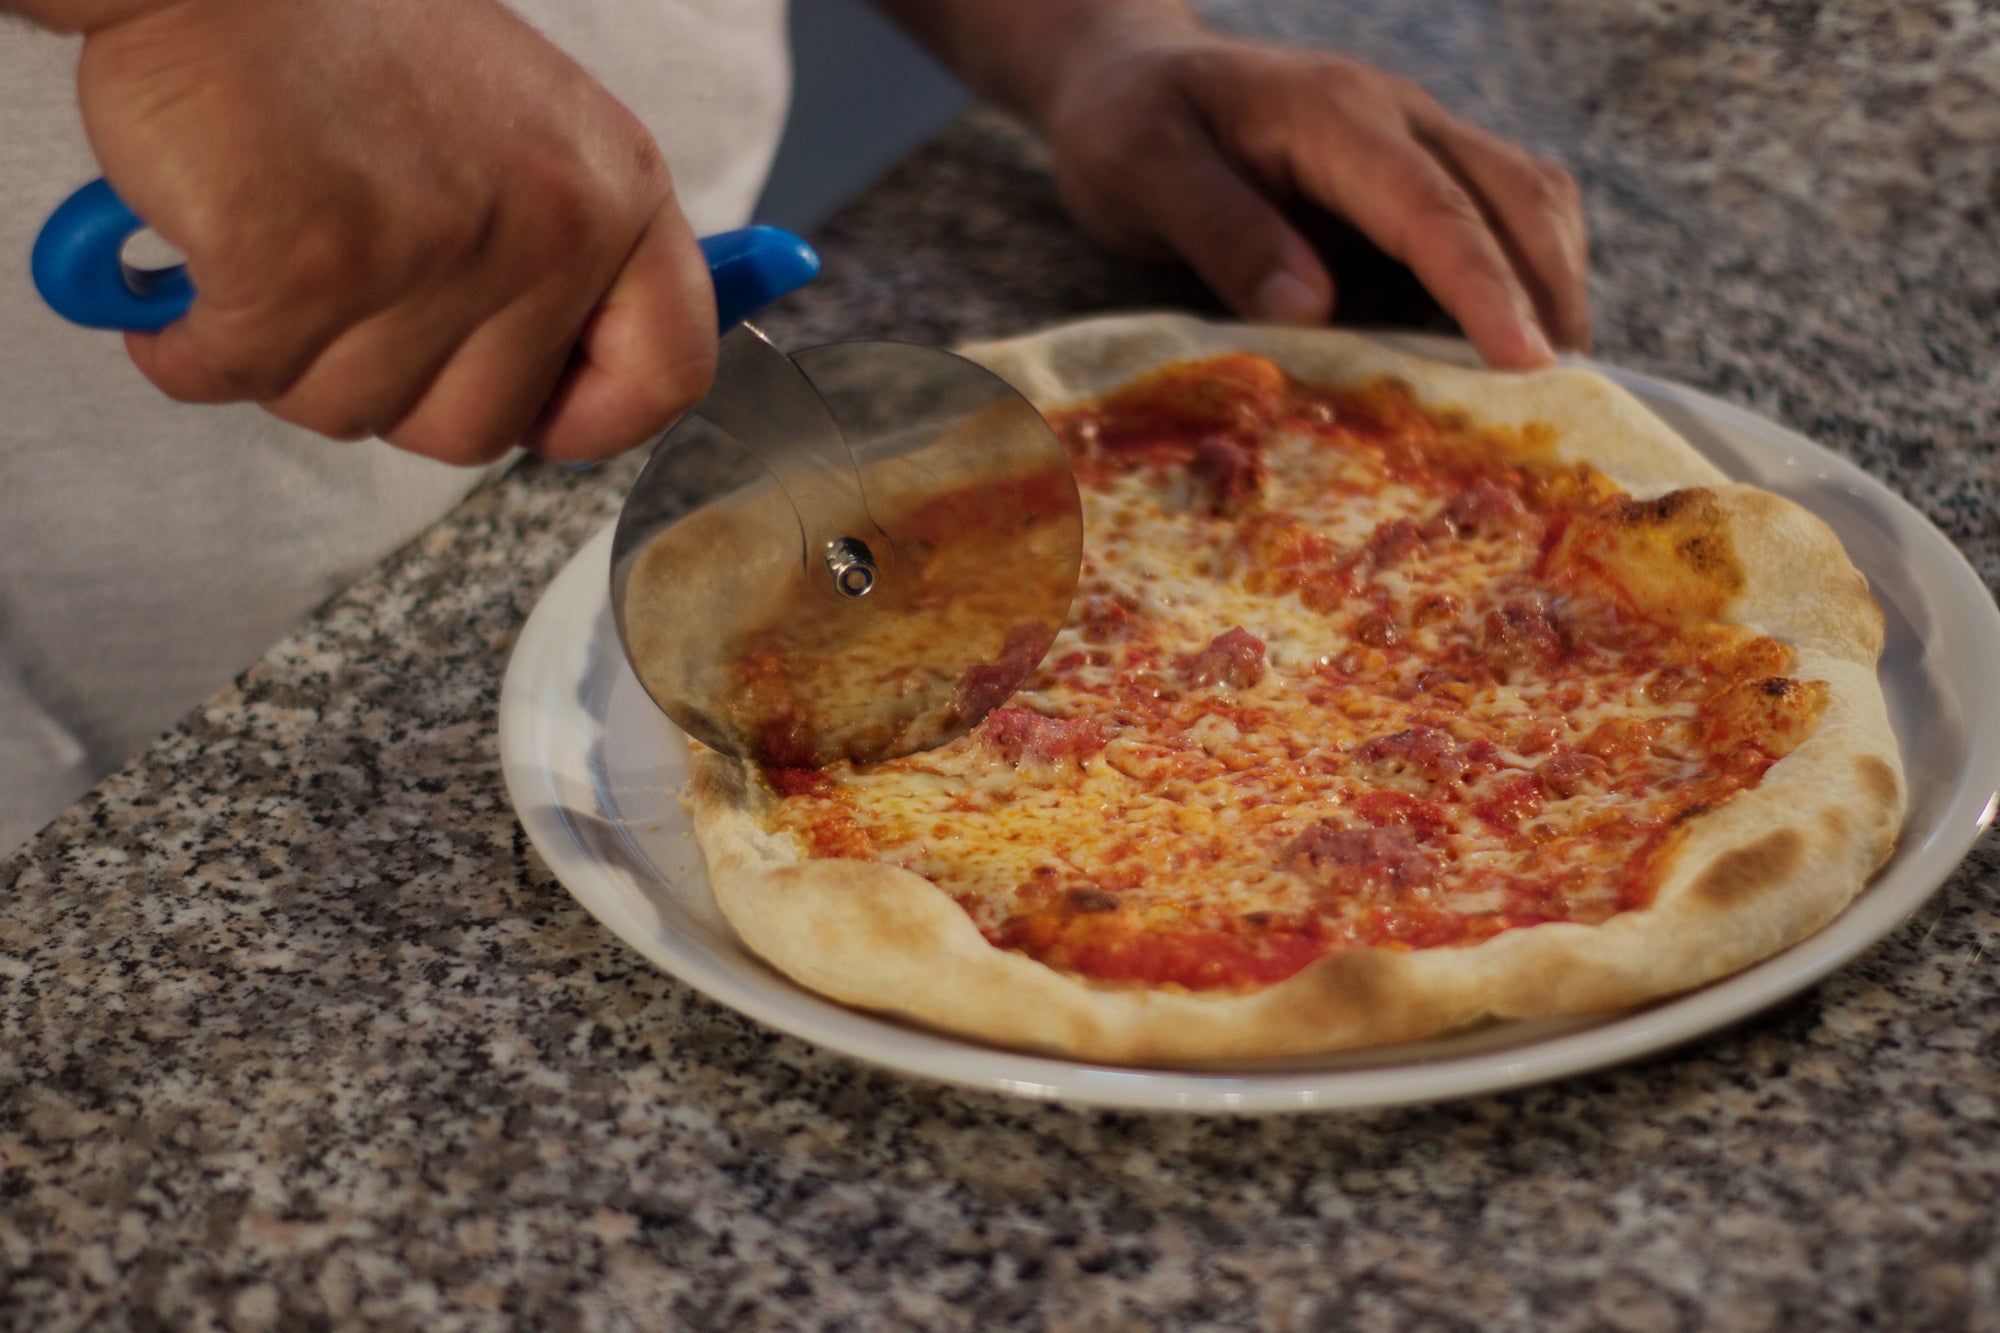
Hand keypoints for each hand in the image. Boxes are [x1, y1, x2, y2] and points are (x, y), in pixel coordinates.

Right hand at [70, 0, 715, 462]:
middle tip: (342, 309)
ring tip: (269, 256)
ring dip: (286, 361)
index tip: (533, 410)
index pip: (668, 371)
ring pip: (352, 412)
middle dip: (393, 394)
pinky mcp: (301, 272)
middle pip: (480, 429)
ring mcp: (429, 256)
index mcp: (615, 192)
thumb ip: (558, 249)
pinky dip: (194, 349)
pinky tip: (193, 285)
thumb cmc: (351, 35)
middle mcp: (546, 230)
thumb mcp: (521, 129)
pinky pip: (240, 377)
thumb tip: (568, 376)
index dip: (594, 419)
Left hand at [1036, 19, 1588, 368]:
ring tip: (1553, 376)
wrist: (1129, 76)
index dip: (1485, 288)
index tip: (1526, 365)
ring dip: (1554, 277)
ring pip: (1528, 193)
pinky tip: (1516, 334)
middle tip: (1565, 396)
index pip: (1432, 206)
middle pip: (1514, 192)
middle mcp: (1395, 113)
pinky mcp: (1418, 165)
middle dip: (1550, 290)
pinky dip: (1529, 266)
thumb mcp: (1142, 172)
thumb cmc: (1128, 128)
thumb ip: (1223, 231)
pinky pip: (1503, 206)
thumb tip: (1312, 306)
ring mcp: (1416, 134)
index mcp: (1330, 113)